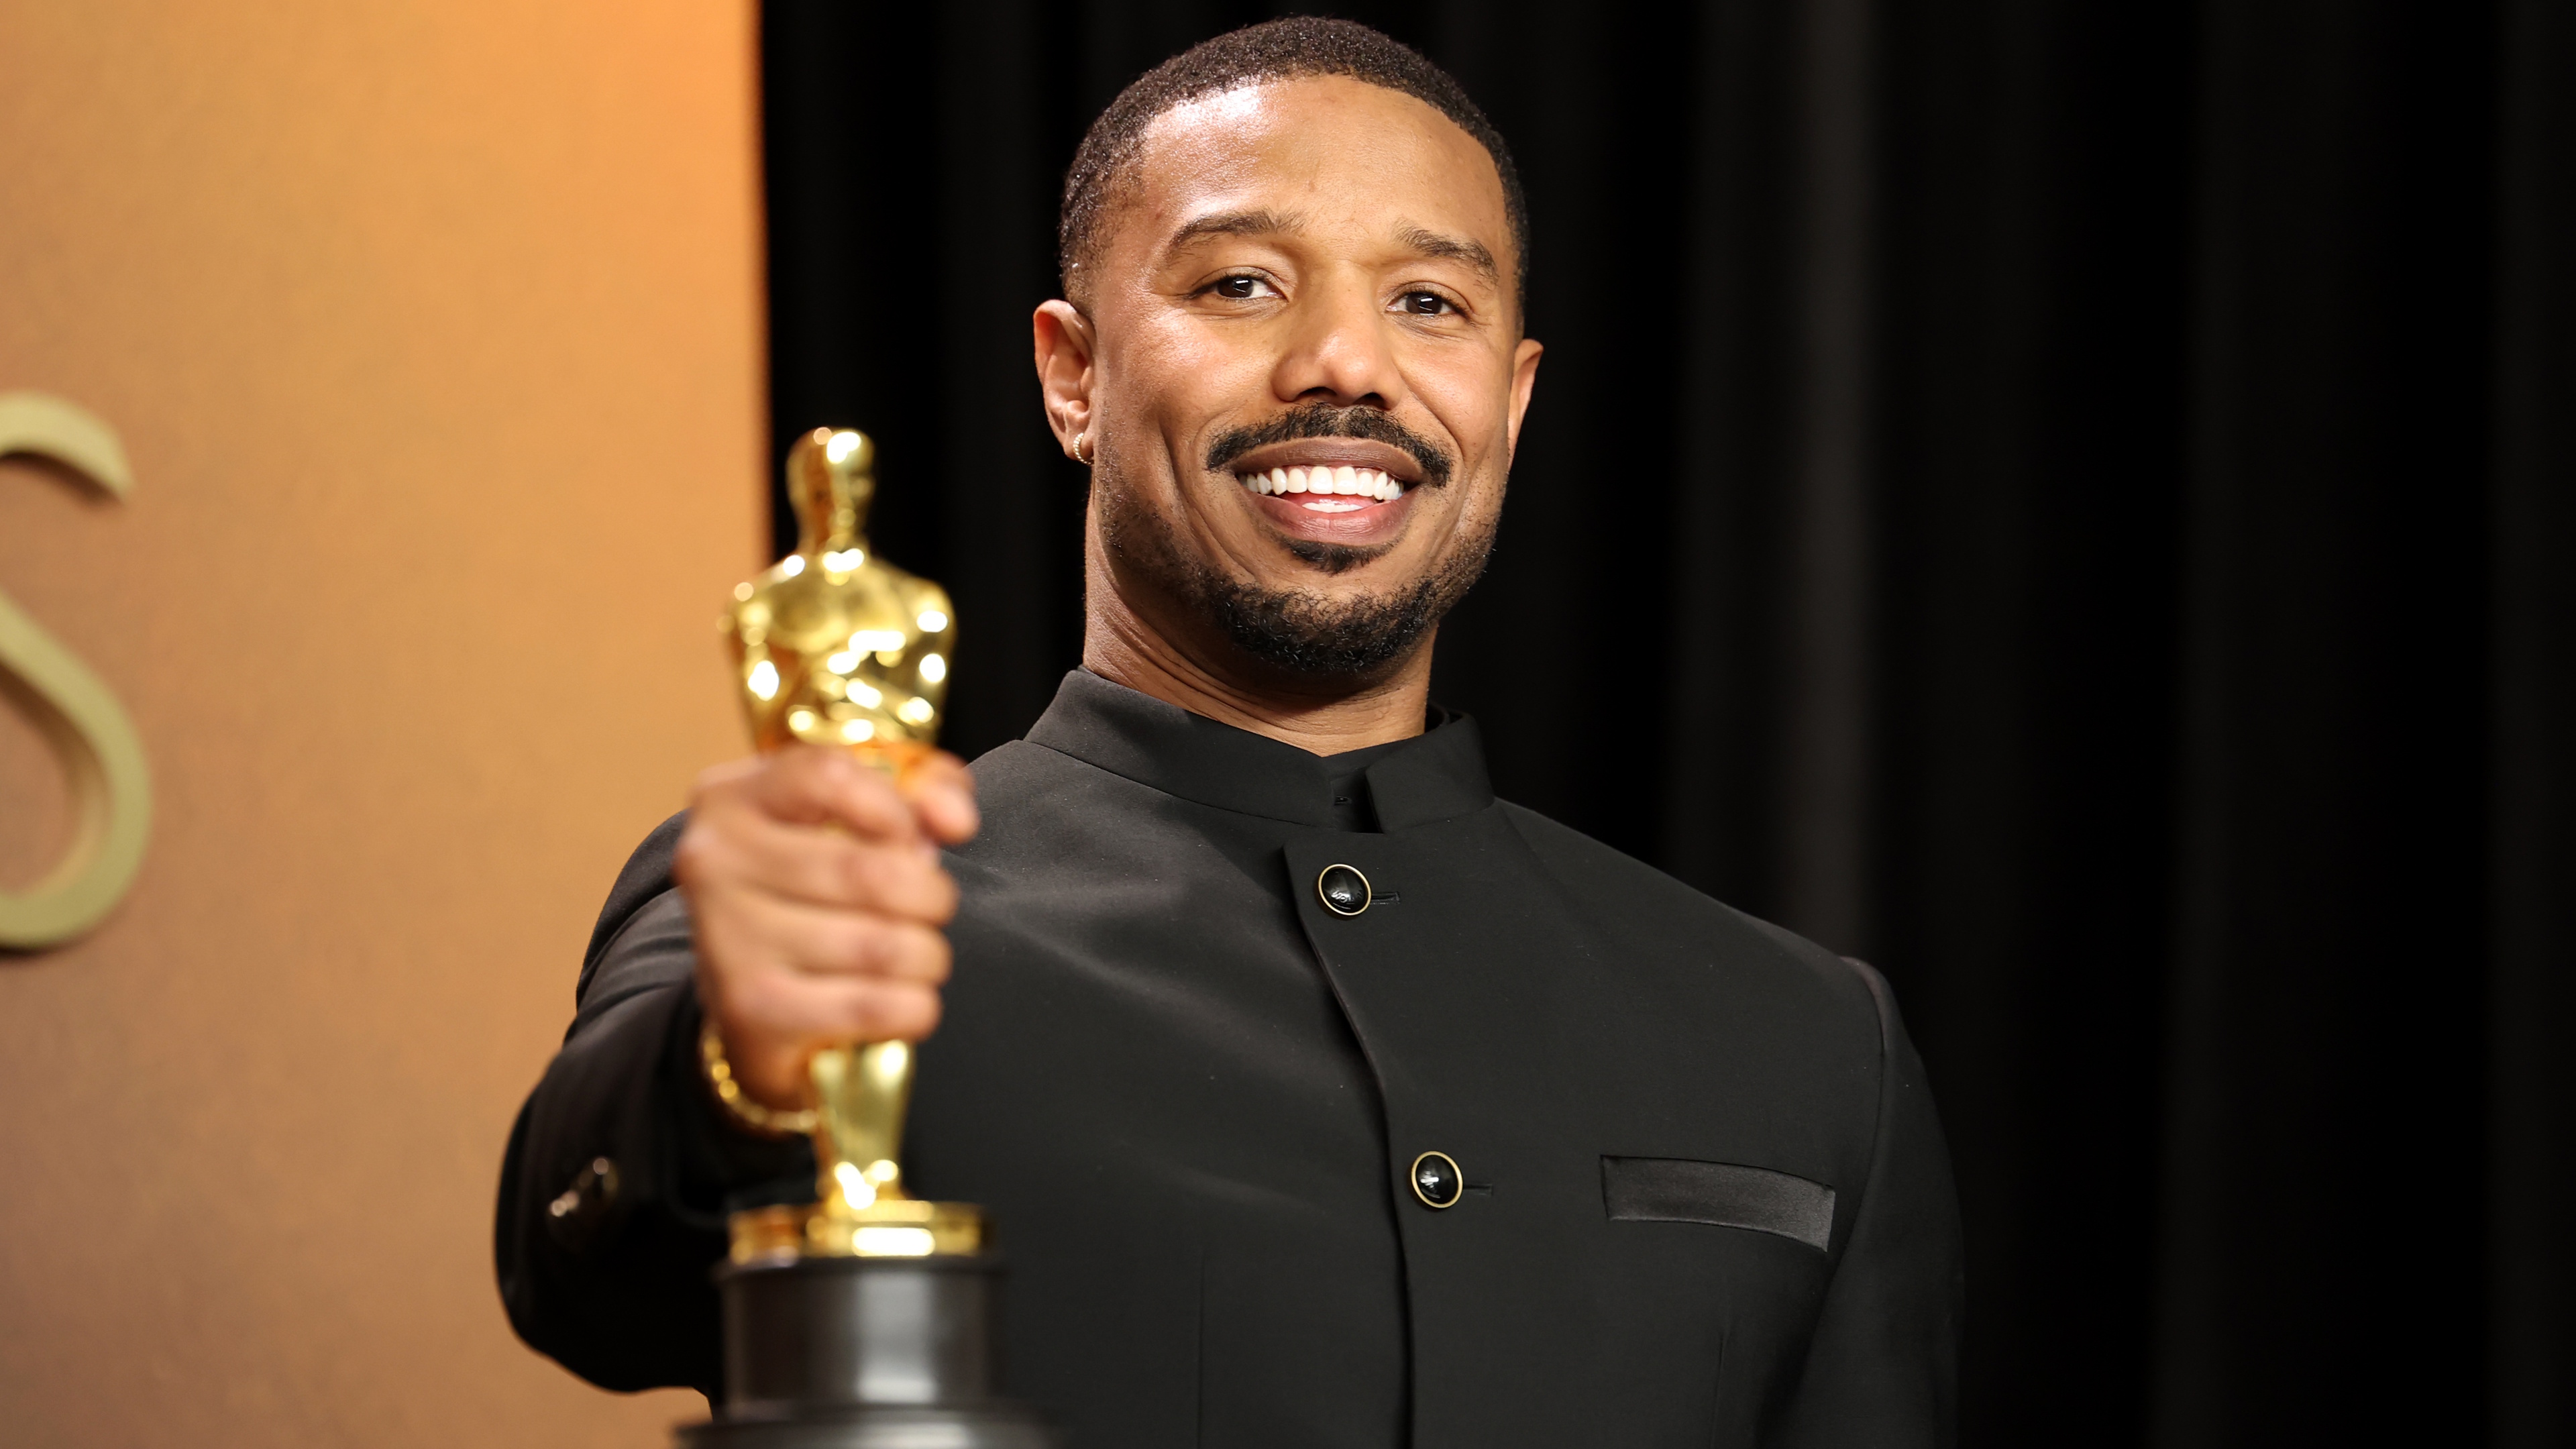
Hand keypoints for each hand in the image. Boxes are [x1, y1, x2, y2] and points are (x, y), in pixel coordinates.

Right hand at [672, 745, 979, 1113]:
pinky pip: (873, 1005)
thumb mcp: (859, 813)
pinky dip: (913, 1006)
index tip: (914, 839)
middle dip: (931, 896)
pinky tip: (905, 999)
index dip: (897, 809)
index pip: (828, 776)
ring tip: (920, 955)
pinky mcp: (751, 1008)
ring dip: (927, 956)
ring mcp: (727, 937)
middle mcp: (714, 861)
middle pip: (869, 872)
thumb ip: (923, 788)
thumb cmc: (815, 887)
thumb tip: (954, 819)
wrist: (751, 994)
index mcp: (731, 797)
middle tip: (932, 907)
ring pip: (880, 945)